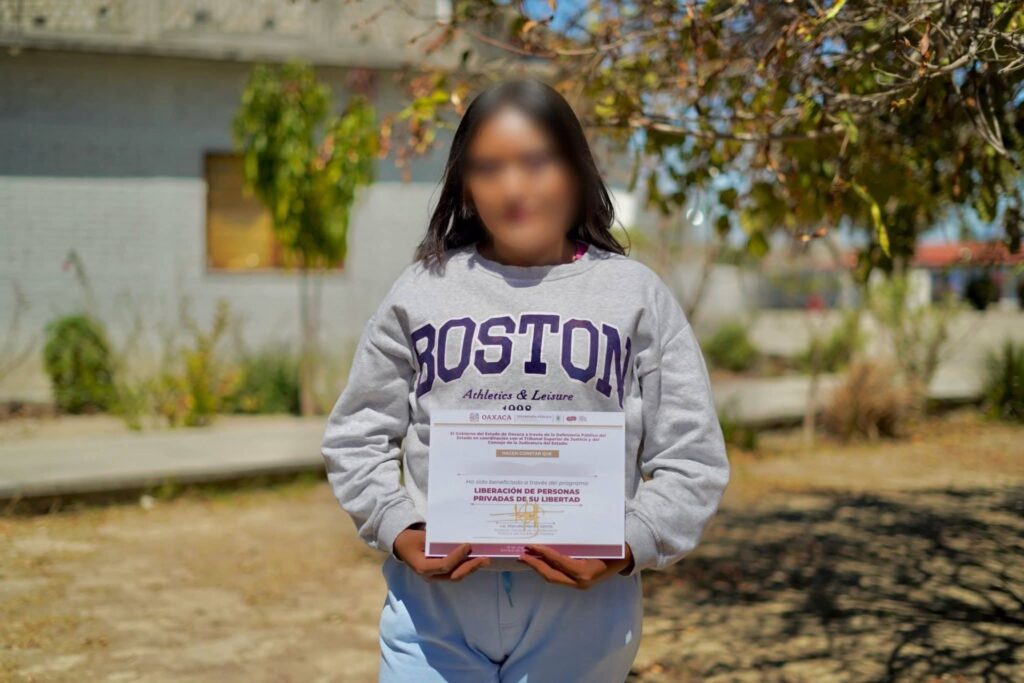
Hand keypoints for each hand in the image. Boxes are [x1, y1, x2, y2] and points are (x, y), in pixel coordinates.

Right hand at [392, 527, 490, 581]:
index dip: (457, 557)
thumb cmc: (411, 539)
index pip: (444, 565)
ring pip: (456, 576)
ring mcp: (436, 576)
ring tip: (484, 560)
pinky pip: (455, 572)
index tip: (467, 546)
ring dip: (471, 568)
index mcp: (423, 567)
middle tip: (485, 559)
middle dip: (470, 567)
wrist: (402, 545)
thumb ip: (436, 540)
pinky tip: (476, 560)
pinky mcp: (440, 573)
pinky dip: (466, 567)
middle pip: (454, 575)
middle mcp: (431, 575)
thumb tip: (457, 538)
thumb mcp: (420, 537)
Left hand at [517, 543, 634, 589]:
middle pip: (550, 575)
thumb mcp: (595, 541)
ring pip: (552, 577)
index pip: (557, 562)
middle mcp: (580, 582)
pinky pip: (558, 576)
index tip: (531, 545)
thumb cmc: (611, 545)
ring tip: (526, 556)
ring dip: (538, 567)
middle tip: (521, 553)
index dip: (542, 553)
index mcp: (583, 572)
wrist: (625, 558)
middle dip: (534, 564)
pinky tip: (539, 560)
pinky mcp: (576, 582)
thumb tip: (555, 529)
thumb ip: (577, 540)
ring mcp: (578, 584)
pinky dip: (547, 568)